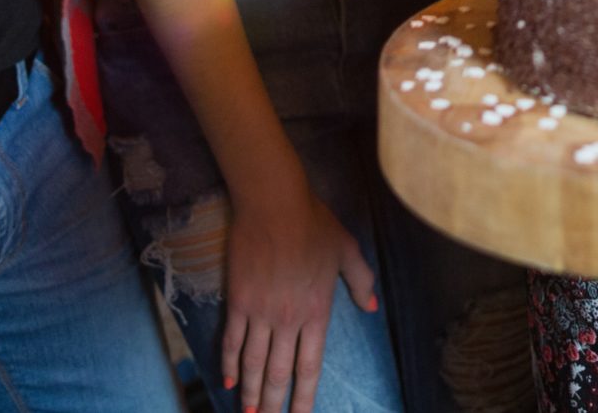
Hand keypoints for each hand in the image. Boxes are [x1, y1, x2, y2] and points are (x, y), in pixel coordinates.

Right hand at [221, 192, 376, 412]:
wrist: (275, 204)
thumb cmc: (314, 224)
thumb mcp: (347, 250)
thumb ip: (360, 281)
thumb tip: (371, 306)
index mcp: (317, 312)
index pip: (309, 366)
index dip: (304, 397)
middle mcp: (288, 320)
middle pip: (278, 373)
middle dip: (273, 403)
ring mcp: (261, 313)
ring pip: (253, 363)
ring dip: (250, 392)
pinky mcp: (239, 301)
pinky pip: (232, 340)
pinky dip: (228, 363)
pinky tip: (227, 381)